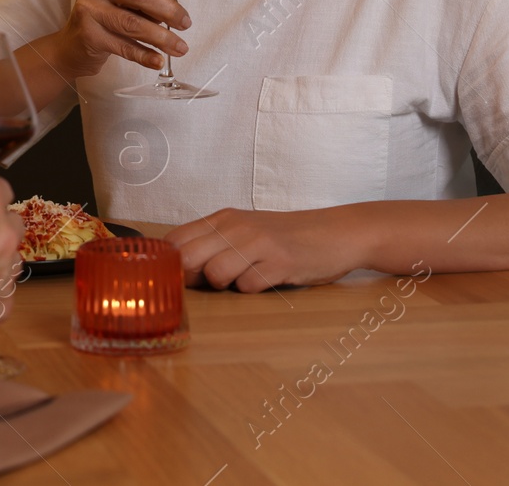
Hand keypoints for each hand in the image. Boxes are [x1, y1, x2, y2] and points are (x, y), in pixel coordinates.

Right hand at [47, 0, 191, 79]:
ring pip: (133, 23)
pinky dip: (145, 55)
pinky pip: (124, 47)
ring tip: (179, 47)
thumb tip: (176, 9)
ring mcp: (90, 10)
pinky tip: (158, 60)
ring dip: (161, 37)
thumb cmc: (105, 17)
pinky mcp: (89, 35)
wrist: (72, 44)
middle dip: (168, 10)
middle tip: (185, 23)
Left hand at [165, 207, 367, 292]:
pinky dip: (252, 290)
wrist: (337, 232)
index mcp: (223, 219)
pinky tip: (266, 280)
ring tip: (243, 279)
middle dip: (193, 279)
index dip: (171, 264)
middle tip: (213, 283)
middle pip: (189, 257)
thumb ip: (213, 244)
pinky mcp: (281, 262)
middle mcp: (237, 227)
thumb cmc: (286, 237)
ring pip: (215, 273)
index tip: (180, 277)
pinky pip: (249, 285)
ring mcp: (259, 243)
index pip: (175, 239)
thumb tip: (179, 270)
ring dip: (225, 285)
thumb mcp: (245, 231)